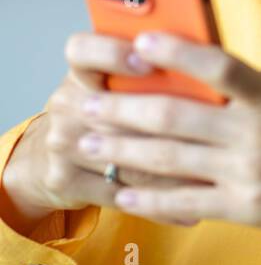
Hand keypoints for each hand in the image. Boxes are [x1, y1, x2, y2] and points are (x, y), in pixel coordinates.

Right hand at [1, 29, 206, 230]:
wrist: (41, 159)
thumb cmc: (97, 115)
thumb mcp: (108, 86)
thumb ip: (149, 77)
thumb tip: (208, 68)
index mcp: (80, 73)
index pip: (83, 50)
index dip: (113, 53)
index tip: (150, 62)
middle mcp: (66, 104)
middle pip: (118, 114)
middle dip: (170, 127)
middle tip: (215, 135)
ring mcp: (61, 144)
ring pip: (126, 160)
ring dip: (174, 175)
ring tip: (214, 180)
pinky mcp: (64, 180)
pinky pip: (120, 195)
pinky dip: (160, 206)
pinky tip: (191, 214)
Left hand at [69, 30, 260, 235]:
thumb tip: (233, 72)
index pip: (218, 67)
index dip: (176, 53)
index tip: (140, 43)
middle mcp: (253, 136)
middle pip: (175, 116)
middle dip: (123, 107)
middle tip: (87, 100)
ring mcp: (246, 175)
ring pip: (170, 159)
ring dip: (122, 148)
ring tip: (88, 139)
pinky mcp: (244, 208)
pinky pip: (187, 202)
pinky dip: (150, 198)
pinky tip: (122, 191)